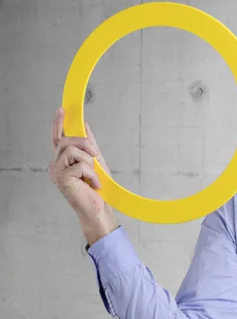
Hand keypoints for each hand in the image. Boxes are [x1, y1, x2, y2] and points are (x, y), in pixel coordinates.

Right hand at [49, 106, 117, 243]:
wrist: (98, 209)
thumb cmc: (96, 189)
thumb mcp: (96, 162)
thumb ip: (89, 145)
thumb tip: (86, 126)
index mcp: (63, 160)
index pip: (58, 138)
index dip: (58, 123)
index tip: (62, 109)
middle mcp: (56, 164)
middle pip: (67, 140)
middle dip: (85, 143)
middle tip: (96, 155)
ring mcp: (56, 171)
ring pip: (73, 150)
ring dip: (89, 161)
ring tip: (93, 175)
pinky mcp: (61, 178)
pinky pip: (80, 165)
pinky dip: (91, 173)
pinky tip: (93, 184)